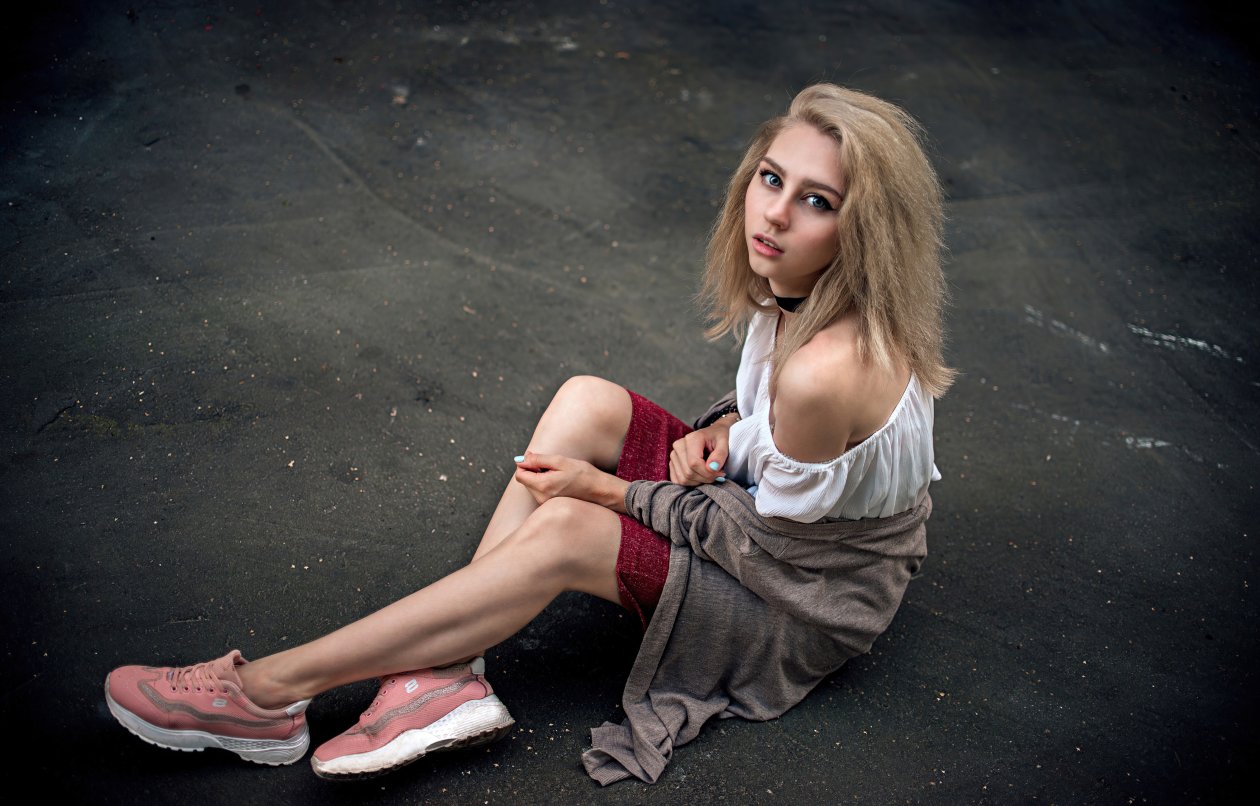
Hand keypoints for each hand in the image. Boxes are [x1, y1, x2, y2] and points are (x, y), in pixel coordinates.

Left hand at [513, 451, 627, 511]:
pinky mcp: (550, 505)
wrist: (600, 490)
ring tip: (556, 472)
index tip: (536, 457)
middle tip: (549, 463)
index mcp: (543, 486)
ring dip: (538, 476)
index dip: (525, 463)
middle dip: (532, 469)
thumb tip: (521, 459)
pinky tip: (558, 480)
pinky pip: (539, 491)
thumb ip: (538, 460)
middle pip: (525, 480)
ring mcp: (545, 503)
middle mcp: (541, 498)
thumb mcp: (560, 461)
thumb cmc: (583, 474)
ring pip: (532, 485)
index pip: (520, 474)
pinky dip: (544, 482)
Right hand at [668, 415, 735, 485]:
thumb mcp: (725, 443)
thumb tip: (712, 468)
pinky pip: (678, 481)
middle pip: (688, 473)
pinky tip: (700, 476)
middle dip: (705, 478)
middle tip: (717, 475)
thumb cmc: (719, 438)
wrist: (713, 435)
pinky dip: (691, 483)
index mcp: (691, 439)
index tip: (721, 473)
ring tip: (709, 473)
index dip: (708, 473)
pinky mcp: (672, 463)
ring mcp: (673, 455)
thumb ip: (720, 455)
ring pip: (683, 479)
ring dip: (699, 481)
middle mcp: (679, 446)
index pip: (694, 463)